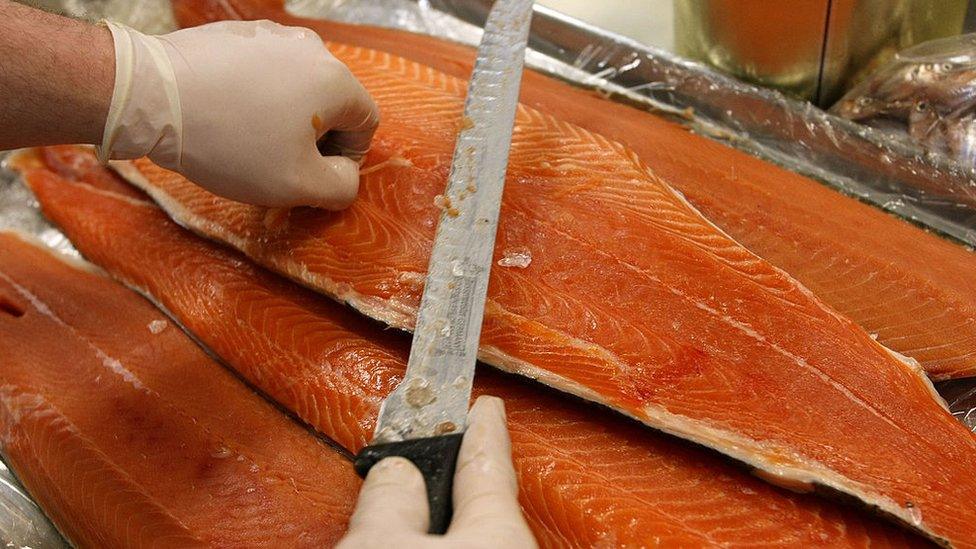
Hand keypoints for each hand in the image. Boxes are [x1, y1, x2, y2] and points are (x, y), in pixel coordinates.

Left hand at [100, 20, 377, 208]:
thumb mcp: (298, 185)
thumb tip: (345, 174)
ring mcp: (271, 35)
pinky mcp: (236, 33)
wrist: (153, 95)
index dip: (346, 158)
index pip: (366, 124)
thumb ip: (341, 187)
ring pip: (295, 87)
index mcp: (337, 80)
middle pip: (331, 103)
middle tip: (276, 163)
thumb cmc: (232, 143)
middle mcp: (311, 48)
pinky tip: (224, 115)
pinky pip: (261, 71)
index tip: (311, 175)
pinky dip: (253, 96)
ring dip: (283, 117)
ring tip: (245, 139)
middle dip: (313, 137)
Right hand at [337, 396, 536, 548]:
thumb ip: (388, 500)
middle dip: (449, 478)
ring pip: (465, 535)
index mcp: (499, 533)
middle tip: (434, 448)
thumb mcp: (379, 544)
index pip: (489, 463)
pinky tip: (409, 544)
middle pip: (477, 502)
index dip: (482, 427)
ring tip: (402, 509)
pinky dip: (432, 543)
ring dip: (435, 521)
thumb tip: (395, 471)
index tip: (487, 406)